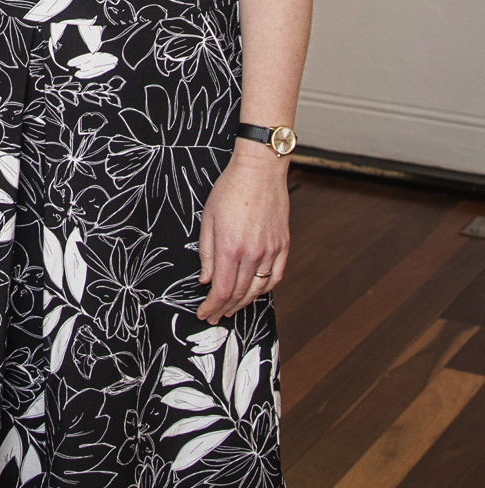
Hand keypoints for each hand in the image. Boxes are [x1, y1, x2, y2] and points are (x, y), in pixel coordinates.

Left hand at [196, 148, 288, 321]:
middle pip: (238, 293)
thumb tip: (205, 279)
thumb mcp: (208, 220)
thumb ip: (206, 252)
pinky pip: (275, 277)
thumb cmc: (230, 190)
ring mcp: (271, 251)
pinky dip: (264, 290)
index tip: (204, 313)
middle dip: (224, 308)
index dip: (212, 306)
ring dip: (243, 303)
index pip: (221, 289)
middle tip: (214, 316)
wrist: (260, 172)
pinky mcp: (283, 246)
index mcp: (230, 247)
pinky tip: (254, 293)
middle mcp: (253, 253)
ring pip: (258, 289)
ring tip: (230, 309)